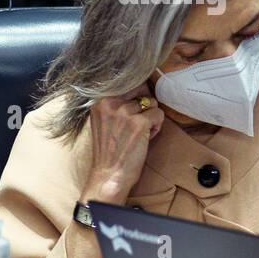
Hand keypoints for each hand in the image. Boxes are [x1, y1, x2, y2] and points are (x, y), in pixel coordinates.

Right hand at [80, 85, 164, 205]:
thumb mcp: (105, 119)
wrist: (109, 174)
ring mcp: (124, 112)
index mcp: (99, 100)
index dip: (138, 97)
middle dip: (145, 107)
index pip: (128, 83)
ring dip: (151, 118)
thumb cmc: (110, 150)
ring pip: (152, 103)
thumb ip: (117, 103)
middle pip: (142, 92)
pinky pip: (159, 115)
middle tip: (136, 125)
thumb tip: (141, 89)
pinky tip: (145, 138)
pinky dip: (157, 127)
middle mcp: (109, 102)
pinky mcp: (139, 123)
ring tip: (139, 133)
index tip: (134, 112)